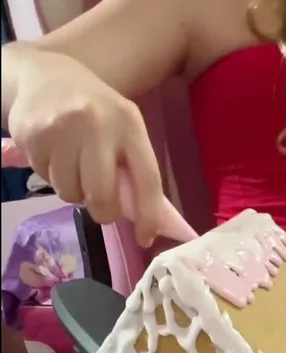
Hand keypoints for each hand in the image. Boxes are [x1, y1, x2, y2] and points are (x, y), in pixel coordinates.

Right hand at [6, 50, 165, 245]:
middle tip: (102, 209)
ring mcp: (60, 129)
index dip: (148, 215)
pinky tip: (54, 153)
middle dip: (103, 211)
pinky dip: (51, 175)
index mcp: (129, 124)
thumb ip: (134, 166)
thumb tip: (147, 217)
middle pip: (102, 194)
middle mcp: (96, 124)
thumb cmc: (96, 108)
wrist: (44, 74)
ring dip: (74, 191)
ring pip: (69, 191)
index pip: (147, 179)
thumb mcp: (124, 126)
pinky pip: (44, 177)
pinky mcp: (30, 134)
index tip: (147, 238)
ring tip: (75, 166)